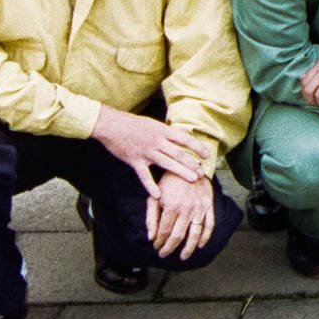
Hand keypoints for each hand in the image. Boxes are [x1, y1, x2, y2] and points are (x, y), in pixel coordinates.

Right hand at [92, 107, 209, 196]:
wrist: (111, 125)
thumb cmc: (132, 124)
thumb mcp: (153, 124)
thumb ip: (166, 133)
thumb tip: (181, 138)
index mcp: (162, 130)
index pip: (185, 139)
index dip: (197, 147)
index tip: (207, 154)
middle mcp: (157, 141)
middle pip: (179, 153)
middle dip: (192, 163)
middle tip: (202, 172)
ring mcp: (146, 152)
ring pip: (167, 163)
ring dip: (181, 172)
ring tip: (193, 179)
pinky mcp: (135, 161)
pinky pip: (144, 176)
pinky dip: (151, 186)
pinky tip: (158, 195)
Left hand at [145, 170, 215, 259]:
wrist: (189, 165)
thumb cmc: (169, 181)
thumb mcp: (155, 196)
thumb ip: (152, 217)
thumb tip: (151, 236)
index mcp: (171, 207)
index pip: (164, 231)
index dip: (159, 242)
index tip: (155, 246)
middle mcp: (187, 210)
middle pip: (178, 236)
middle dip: (169, 248)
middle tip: (164, 254)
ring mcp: (199, 209)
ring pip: (195, 234)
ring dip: (188, 248)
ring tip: (183, 257)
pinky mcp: (208, 206)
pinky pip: (209, 225)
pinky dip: (205, 237)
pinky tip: (200, 245)